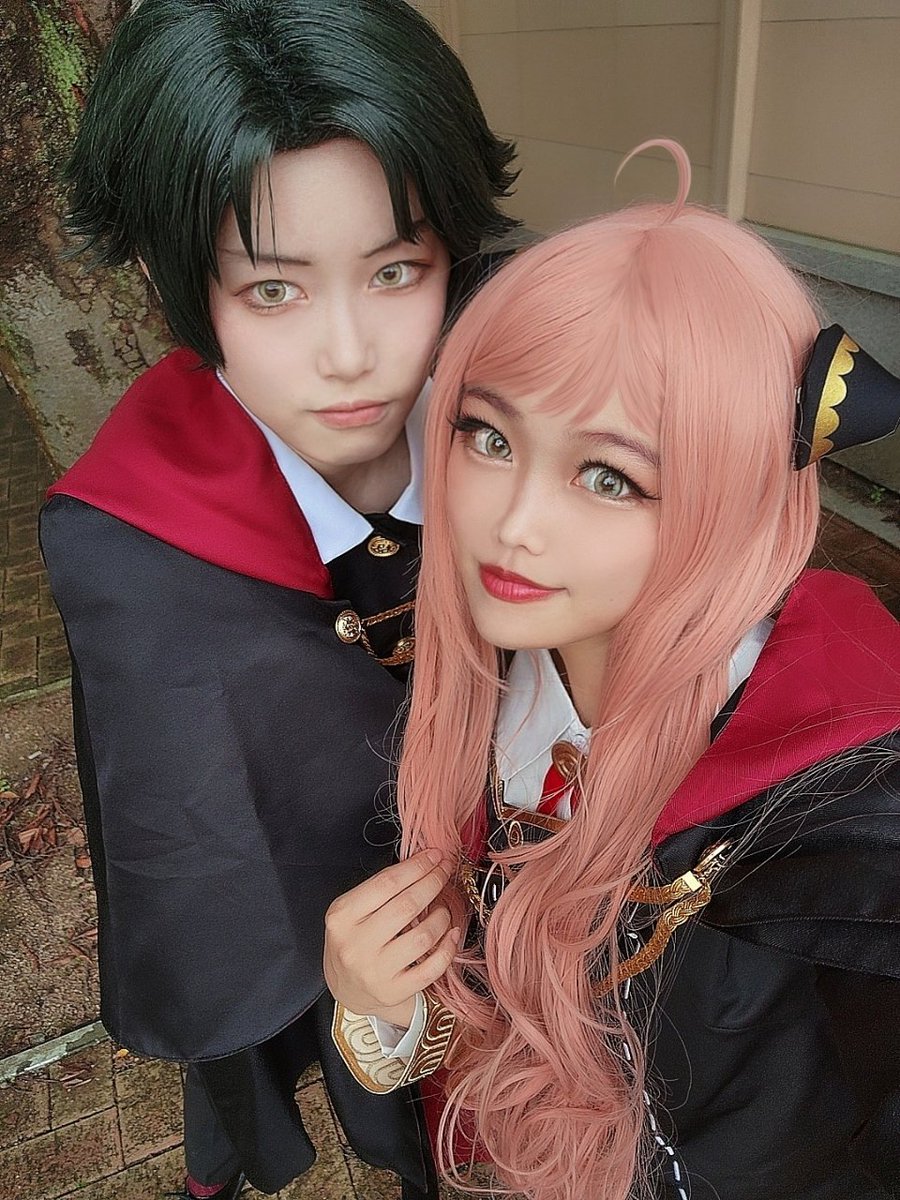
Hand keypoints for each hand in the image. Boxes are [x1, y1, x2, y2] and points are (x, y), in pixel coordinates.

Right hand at [324, 848, 459, 1027]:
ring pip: (423, 936)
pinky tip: (451, 934)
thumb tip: (424, 862)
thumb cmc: (354, 941)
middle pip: (406, 905)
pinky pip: (432, 968)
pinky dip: (448, 947)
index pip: (386, 883)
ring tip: (443, 909)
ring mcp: (375, 971)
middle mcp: (355, 945)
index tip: (435, 856)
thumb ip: (381, 889)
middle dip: (432, 882)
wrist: (346, 989)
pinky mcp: (393, 992)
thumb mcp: (352, 911)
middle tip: (445, 872)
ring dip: (441, 917)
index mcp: (342, 916)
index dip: (416, 866)